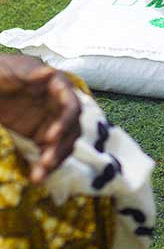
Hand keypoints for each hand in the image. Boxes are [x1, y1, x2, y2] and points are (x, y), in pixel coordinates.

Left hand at [0, 55, 80, 182]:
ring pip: (64, 144)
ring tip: (39, 176)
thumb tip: (50, 72)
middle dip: (61, 147)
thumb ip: (30, 73)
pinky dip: (45, 166)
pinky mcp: (42, 137)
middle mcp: (60, 106)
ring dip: (55, 160)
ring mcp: (53, 122)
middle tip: (47, 162)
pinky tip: (36, 177)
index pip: (70, 105)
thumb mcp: (11, 71)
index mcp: (58, 87)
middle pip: (72, 128)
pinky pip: (49, 153)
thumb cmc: (2, 73)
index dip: (65, 121)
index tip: (51, 137)